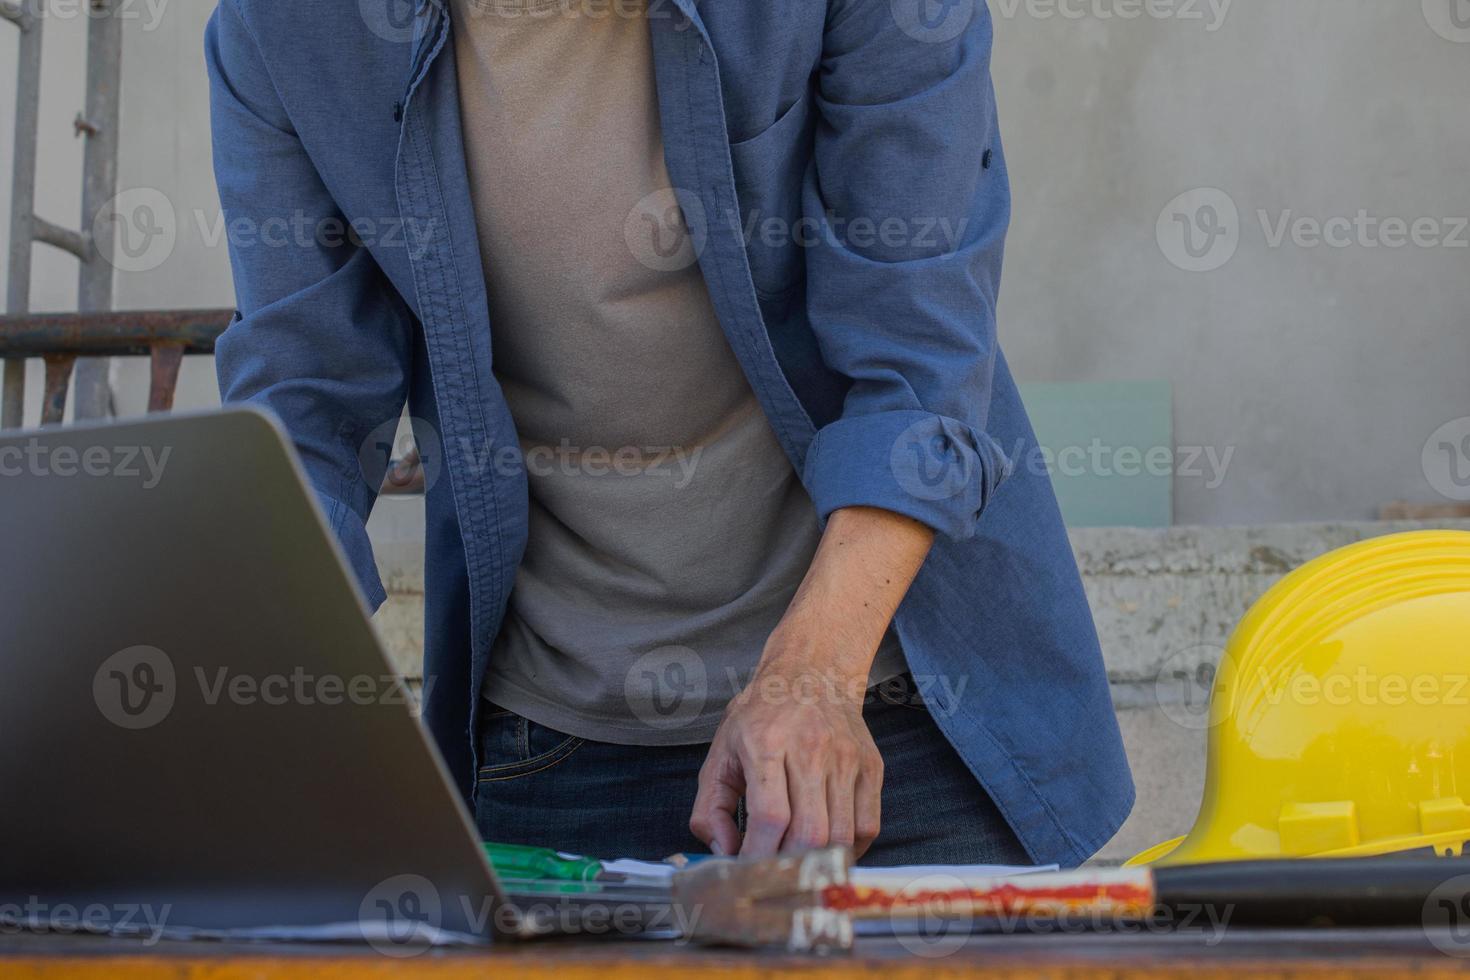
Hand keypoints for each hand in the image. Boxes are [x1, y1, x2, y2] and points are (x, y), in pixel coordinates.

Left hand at [690, 651, 882, 858]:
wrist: (812, 673)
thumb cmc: (761, 717)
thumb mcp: (721, 752)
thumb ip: (710, 808)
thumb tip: (725, 852)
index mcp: (766, 742)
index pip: (770, 816)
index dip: (758, 855)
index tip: (747, 870)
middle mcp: (811, 749)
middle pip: (810, 832)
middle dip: (789, 866)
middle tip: (773, 872)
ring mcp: (847, 758)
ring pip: (842, 835)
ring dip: (818, 862)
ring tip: (798, 862)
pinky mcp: (871, 767)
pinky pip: (868, 825)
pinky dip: (848, 849)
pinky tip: (826, 846)